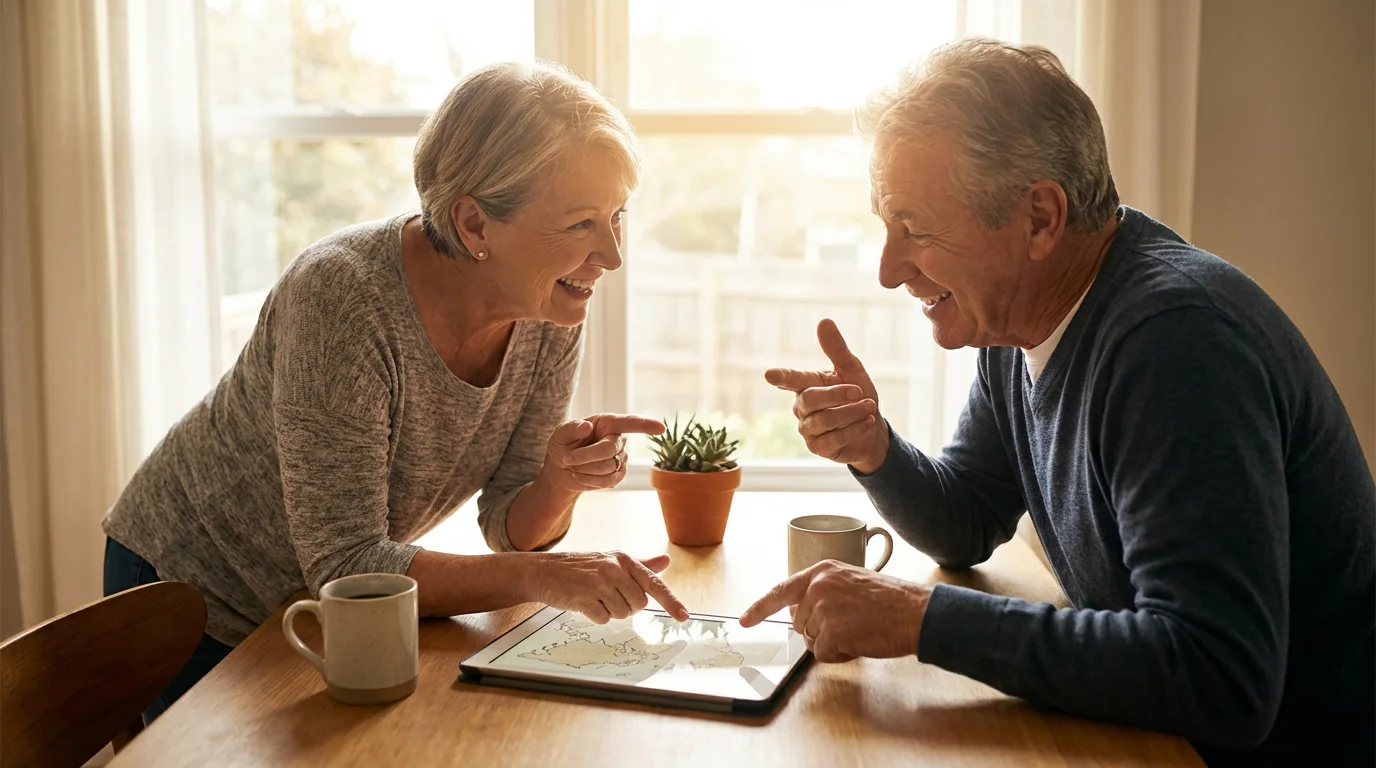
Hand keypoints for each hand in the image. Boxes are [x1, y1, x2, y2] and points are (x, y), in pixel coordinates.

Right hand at [529, 551, 690, 623]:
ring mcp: (599, 583)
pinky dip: (595, 616)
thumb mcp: (611, 560)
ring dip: (610, 611)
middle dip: (627, 606)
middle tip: (608, 596)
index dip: (671, 602)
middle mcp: (614, 569)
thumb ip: (640, 564)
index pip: (654, 583)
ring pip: (622, 614)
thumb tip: (666, 559)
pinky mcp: (584, 598)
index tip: (684, 617)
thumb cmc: (581, 567)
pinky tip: (584, 603)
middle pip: (638, 605)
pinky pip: (603, 619)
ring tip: (594, 597)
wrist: (544, 571)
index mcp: (623, 559)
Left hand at [539, 414, 665, 492]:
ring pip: (607, 467)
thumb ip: (571, 428)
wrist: (560, 470)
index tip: (661, 428)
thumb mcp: (560, 434)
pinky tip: (580, 476)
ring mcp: (620, 458)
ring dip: (584, 469)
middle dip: (585, 456)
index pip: (629, 423)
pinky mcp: (618, 475)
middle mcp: (618, 439)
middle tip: (566, 459)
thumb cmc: (563, 445)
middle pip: (609, 449)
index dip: (645, 425)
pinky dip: (589, 480)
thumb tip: (586, 427)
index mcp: (607, 423)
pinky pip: (608, 481)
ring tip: (572, 466)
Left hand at [739, 560, 928, 662]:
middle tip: (850, 625)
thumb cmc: (889, 600)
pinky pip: (823, 654)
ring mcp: (823, 609)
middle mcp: (818, 587)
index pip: (781, 590)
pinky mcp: (832, 631)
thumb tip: (800, 611)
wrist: (914, 612)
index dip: (760, 607)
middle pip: (799, 623)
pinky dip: (839, 655)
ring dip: (831, 643)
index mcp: (822, 571)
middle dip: (819, 631)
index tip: (745, 619)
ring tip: (857, 631)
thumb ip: (822, 591)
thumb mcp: (850, 582)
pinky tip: (858, 642)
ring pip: (810, 640)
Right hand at [765, 319, 889, 473]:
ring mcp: (807, 429)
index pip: (791, 379)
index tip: (770, 375)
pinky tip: (867, 422)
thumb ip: (836, 349)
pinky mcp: (817, 447)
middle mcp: (801, 407)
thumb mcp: (851, 369)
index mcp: (806, 384)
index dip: (781, 377)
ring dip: (852, 412)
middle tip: (859, 390)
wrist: (872, 429)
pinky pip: (834, 438)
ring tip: (870, 406)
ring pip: (824, 420)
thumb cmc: (858, 396)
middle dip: (838, 394)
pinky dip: (855, 429)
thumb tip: (824, 321)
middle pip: (811, 399)